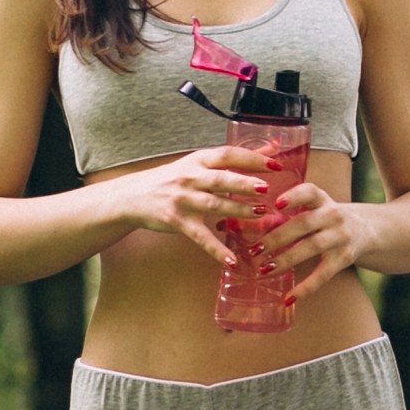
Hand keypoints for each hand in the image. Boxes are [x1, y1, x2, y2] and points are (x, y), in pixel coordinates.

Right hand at [116, 146, 275, 264]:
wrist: (133, 196)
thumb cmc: (172, 180)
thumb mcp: (198, 164)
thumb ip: (230, 161)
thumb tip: (269, 149)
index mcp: (198, 160)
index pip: (227, 154)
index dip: (251, 158)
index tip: (275, 164)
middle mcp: (190, 177)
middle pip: (220, 179)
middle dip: (243, 183)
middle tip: (266, 189)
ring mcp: (183, 200)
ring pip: (213, 205)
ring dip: (237, 210)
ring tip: (259, 213)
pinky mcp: (177, 221)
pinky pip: (200, 237)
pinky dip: (216, 250)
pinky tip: (232, 260)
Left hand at [254, 179, 364, 294]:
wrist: (367, 228)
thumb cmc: (326, 218)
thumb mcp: (314, 208)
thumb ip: (287, 214)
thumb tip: (243, 226)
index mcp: (322, 199)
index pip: (309, 192)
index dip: (294, 197)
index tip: (276, 204)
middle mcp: (334, 215)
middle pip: (304, 224)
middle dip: (277, 237)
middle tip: (254, 250)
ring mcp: (341, 237)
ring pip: (312, 247)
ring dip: (286, 259)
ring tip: (265, 269)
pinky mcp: (344, 258)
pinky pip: (323, 274)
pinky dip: (306, 287)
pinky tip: (289, 297)